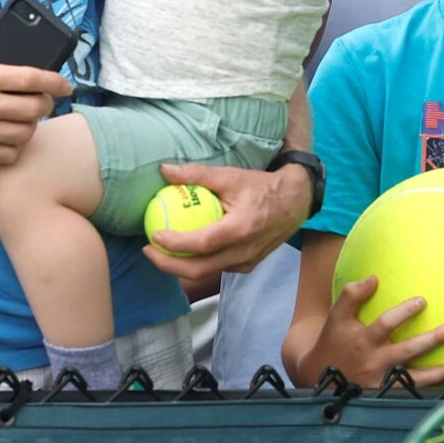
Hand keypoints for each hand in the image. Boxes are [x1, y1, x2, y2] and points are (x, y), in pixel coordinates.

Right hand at [0, 40, 64, 164]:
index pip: (29, 78)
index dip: (54, 81)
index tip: (66, 84)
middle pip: (34, 108)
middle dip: (46, 105)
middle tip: (43, 101)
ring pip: (25, 133)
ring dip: (31, 126)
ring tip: (26, 119)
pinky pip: (8, 154)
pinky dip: (15, 148)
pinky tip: (9, 139)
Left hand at [139, 158, 309, 279]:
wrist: (296, 202)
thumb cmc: (261, 186)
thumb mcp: (230, 176)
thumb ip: (196, 174)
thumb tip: (164, 170)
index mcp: (240, 229)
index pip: (201, 244)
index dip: (175, 244)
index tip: (154, 235)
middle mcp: (244, 251)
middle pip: (199, 269)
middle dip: (168, 265)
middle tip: (148, 251)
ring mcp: (247, 262)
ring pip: (207, 272)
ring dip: (180, 267)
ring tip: (161, 252)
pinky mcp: (248, 266)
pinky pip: (218, 269)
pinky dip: (198, 263)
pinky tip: (184, 251)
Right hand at [291, 274, 443, 389]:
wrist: (320, 378)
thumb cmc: (334, 340)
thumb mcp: (336, 316)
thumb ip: (352, 295)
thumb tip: (374, 278)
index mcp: (364, 339)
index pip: (386, 323)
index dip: (404, 312)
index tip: (423, 301)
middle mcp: (376, 361)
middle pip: (409, 350)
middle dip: (433, 339)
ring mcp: (383, 381)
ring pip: (416, 378)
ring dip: (441, 371)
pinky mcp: (387, 395)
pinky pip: (414, 394)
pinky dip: (433, 390)